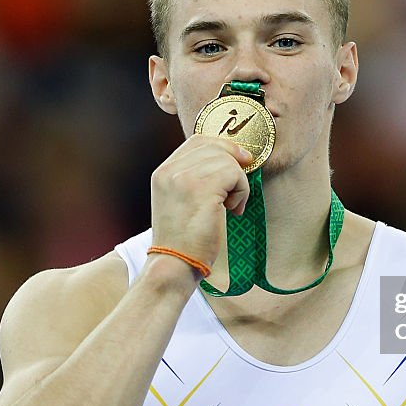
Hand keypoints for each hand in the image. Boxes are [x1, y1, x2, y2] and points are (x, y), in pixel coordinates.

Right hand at [150, 134, 252, 270]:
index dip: (223, 146)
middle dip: (234, 166)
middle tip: (234, 194)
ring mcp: (185, 178)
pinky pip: (236, 175)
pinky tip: (233, 210)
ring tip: (231, 206)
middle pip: (215, 147)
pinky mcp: (203, 189)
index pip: (197, 141)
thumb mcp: (179, 201)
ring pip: (228, 161)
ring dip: (239, 183)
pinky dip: (242, 192)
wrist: (175, 264)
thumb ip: (194, 178)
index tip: (240, 161)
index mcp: (163, 172)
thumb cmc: (183, 240)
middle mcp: (171, 171)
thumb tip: (231, 158)